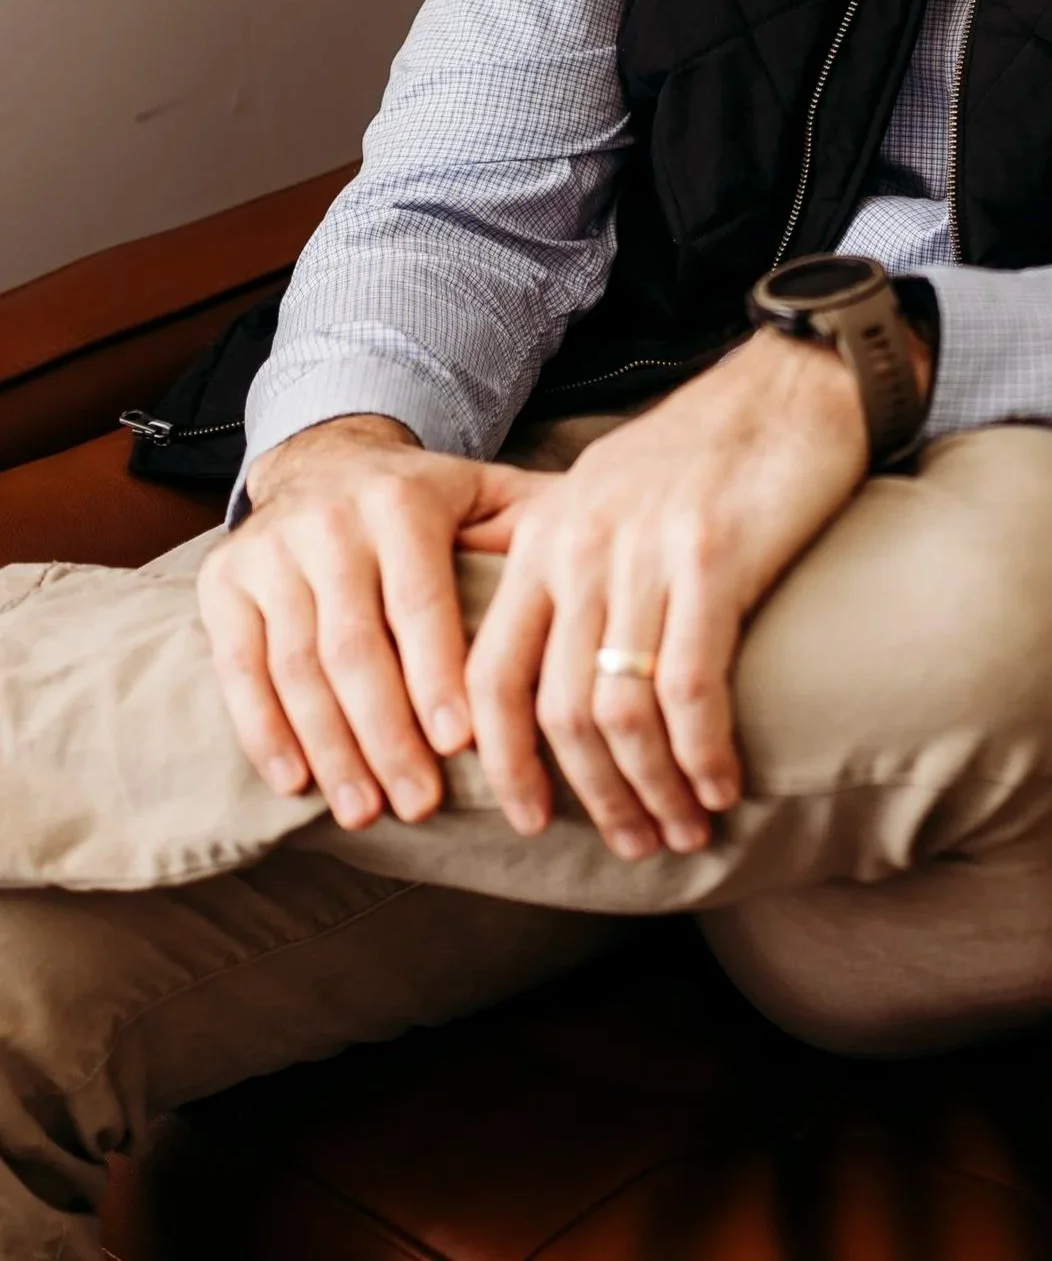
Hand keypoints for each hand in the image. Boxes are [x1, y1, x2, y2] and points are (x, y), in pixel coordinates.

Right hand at [195, 415, 524, 830]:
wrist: (321, 459)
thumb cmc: (422, 500)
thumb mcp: (483, 492)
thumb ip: (537, 525)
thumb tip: (611, 568)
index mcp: (402, 502)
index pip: (420, 601)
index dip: (437, 675)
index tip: (463, 745)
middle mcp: (329, 522)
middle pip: (355, 647)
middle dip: (387, 735)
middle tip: (419, 804)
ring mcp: (269, 552)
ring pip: (296, 667)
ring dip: (330, 749)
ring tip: (365, 811)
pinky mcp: (221, 581)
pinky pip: (238, 668)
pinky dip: (264, 731)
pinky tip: (295, 782)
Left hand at [459, 326, 909, 861]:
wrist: (791, 381)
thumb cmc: (707, 447)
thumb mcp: (605, 489)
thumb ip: (562, 558)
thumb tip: (531, 647)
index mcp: (545, 537)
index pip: (489, 673)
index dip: (504, 761)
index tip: (529, 819)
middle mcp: (581, 546)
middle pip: (556, 710)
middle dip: (591, 794)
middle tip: (631, 842)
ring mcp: (645, 552)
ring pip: (620, 710)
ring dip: (649, 789)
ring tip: (682, 829)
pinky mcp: (713, 557)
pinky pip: (689, 686)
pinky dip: (701, 752)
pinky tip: (721, 784)